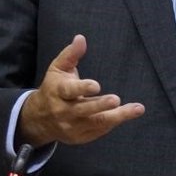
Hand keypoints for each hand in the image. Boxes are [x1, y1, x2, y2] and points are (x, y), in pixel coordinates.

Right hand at [17, 35, 144, 146]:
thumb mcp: (58, 69)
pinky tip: (127, 114)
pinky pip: (98, 130)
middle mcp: (63, 112)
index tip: (96, 85)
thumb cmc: (54, 88)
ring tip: (136, 109)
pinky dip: (113, 122)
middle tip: (116, 100)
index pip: (69, 91)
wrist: (40, 118)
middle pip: (84, 110)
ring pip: (96, 123)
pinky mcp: (80, 137)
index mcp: (58, 92)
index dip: (82, 88)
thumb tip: (81, 38)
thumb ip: (71, 54)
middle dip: (100, 105)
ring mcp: (72, 126)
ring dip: (117, 117)